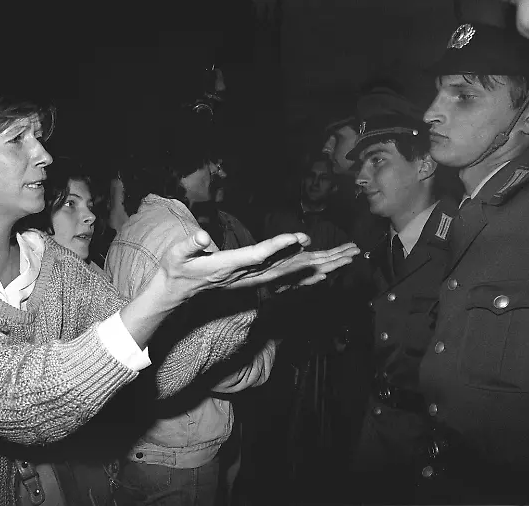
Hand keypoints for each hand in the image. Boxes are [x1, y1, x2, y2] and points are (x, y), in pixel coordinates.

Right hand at [160, 230, 358, 297]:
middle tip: (349, 251)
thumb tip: (201, 236)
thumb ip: (189, 245)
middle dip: (320, 259)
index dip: (280, 246)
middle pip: (289, 267)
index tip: (301, 236)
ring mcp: (255, 280)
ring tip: (351, 256)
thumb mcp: (177, 256)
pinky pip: (290, 277)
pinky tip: (328, 269)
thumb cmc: (177, 270)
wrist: (178, 292)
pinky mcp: (257, 280)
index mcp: (230, 266)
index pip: (260, 255)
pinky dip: (311, 273)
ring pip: (295, 273)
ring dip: (324, 265)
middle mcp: (249, 276)